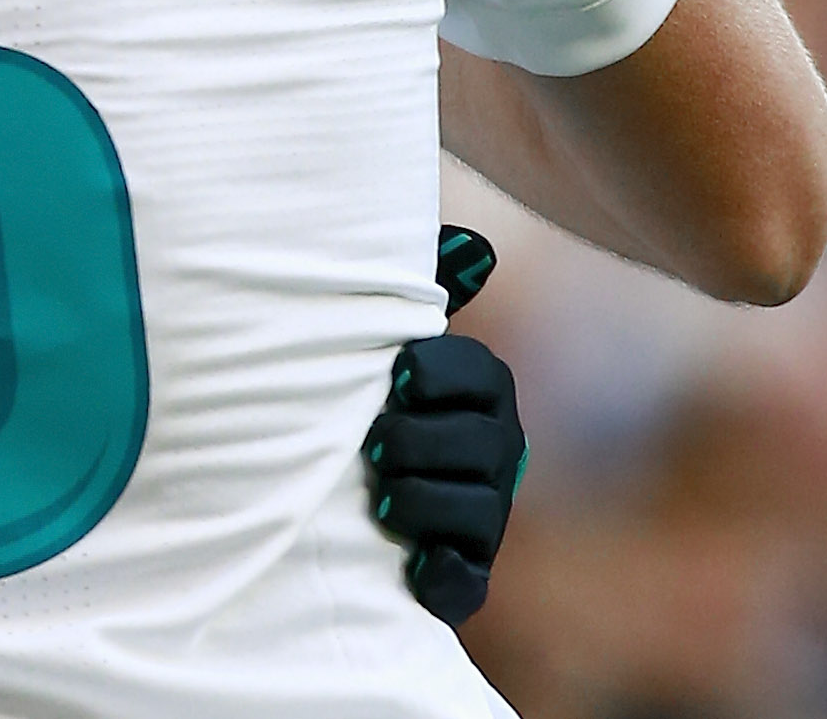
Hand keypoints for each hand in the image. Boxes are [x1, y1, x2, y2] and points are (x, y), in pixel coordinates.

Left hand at [368, 225, 522, 624]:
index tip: (397, 375)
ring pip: (478, 513)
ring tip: (380, 502)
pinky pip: (469, 581)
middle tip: (372, 446)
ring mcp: (482, 514)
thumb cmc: (366, 392)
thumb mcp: (381, 335)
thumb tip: (471, 244)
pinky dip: (447, 577)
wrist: (333, 483)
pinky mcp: (461, 570)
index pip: (478, 373)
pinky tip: (417, 567)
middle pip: (481, 445)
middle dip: (423, 444)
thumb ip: (417, 289)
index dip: (440, 374)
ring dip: (425, 504)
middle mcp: (493, 451)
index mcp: (479, 390)